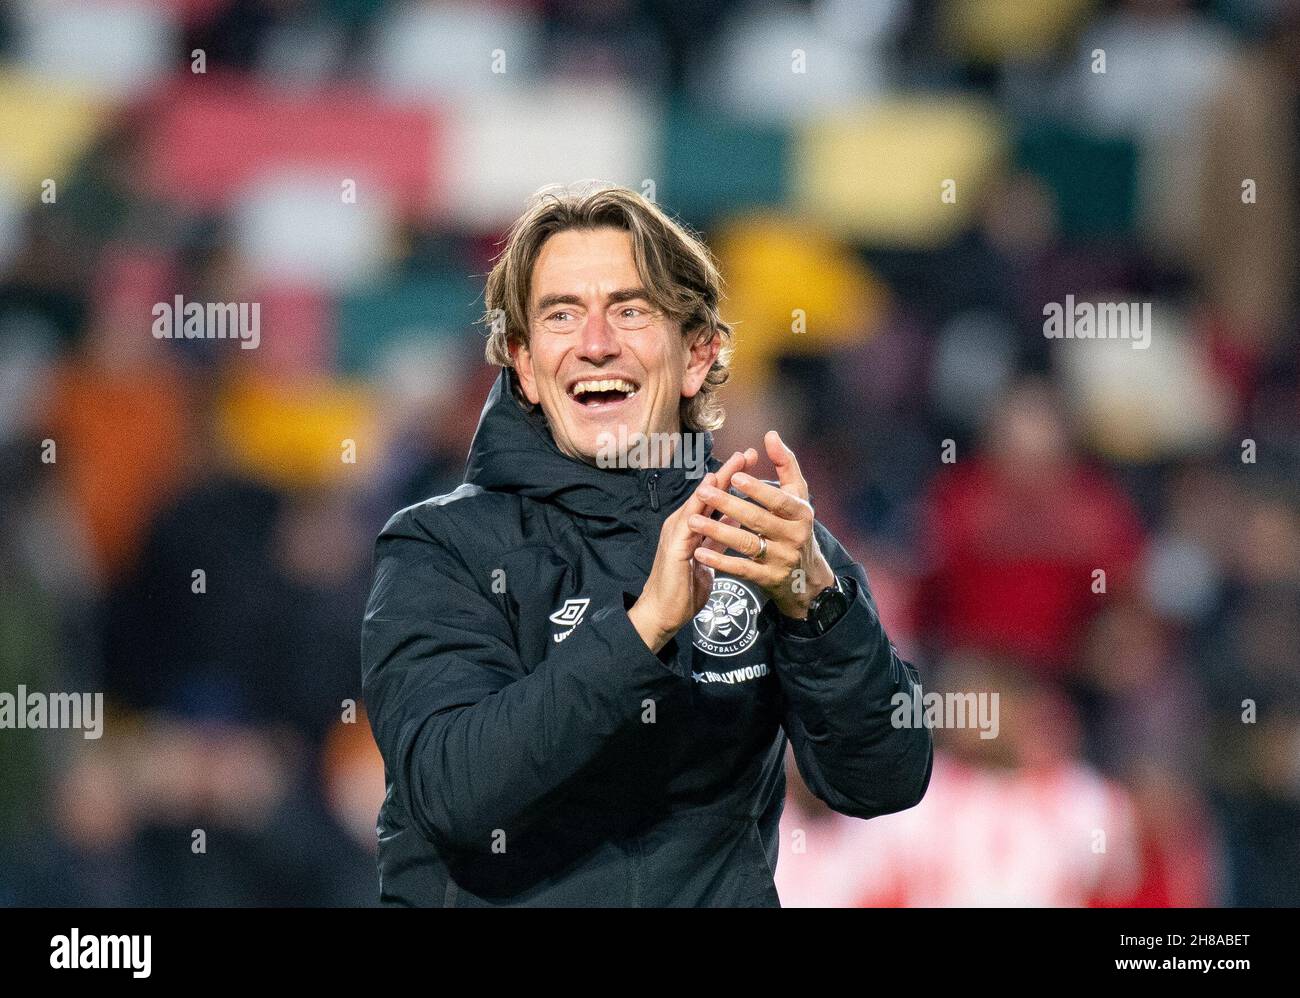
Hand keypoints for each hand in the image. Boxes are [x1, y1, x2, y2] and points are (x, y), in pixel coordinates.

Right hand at [629, 448, 757, 652]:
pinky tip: (710, 493)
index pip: (715, 499)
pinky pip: (690, 522)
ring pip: (700, 502)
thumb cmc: (684, 588)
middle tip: (748, 453)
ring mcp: (677, 533)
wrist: (663, 612)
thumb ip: (717, 537)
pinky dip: (700, 505)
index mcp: (692, 527)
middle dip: (728, 473)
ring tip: (735, 465)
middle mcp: (683, 525)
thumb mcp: (708, 557)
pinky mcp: (675, 547)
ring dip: (718, 482)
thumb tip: (734, 520)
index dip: (732, 480)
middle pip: (708, 494)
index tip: (752, 463)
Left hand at [687, 430, 834, 619]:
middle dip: (729, 505)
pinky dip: (719, 561)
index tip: (735, 476)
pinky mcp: (768, 579)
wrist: (806, 576)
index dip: (758, 489)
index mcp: (801, 513)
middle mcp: (794, 537)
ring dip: (718, 532)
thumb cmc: (796, 525)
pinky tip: (699, 552)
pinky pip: (741, 569)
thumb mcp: (798, 495)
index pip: (779, 500)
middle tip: (703, 493)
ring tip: (692, 522)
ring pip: (746, 544)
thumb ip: (786, 464)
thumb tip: (770, 435)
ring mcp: (781, 559)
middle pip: (758, 520)